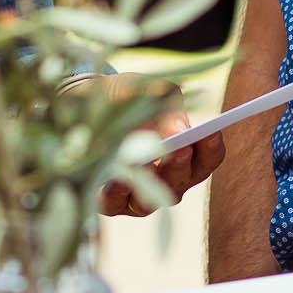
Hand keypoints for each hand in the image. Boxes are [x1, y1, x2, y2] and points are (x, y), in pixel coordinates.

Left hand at [94, 73, 227, 216]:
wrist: (80, 102)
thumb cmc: (125, 96)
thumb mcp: (148, 89)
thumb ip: (167, 105)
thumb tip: (179, 129)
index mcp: (184, 154)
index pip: (207, 158)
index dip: (211, 147)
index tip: (210, 131)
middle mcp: (165, 181)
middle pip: (183, 181)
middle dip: (181, 163)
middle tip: (179, 146)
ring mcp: (138, 195)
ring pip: (152, 200)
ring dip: (150, 182)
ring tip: (144, 163)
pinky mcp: (108, 201)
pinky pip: (116, 203)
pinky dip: (118, 192)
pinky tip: (117, 178)